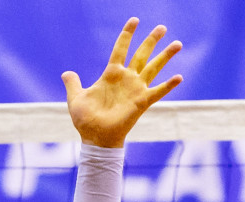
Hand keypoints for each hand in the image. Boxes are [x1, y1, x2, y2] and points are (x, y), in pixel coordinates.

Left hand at [63, 18, 182, 148]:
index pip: (120, 49)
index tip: (135, 20)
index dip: (127, 35)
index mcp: (111, 75)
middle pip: (142, 54)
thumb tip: (66, 73)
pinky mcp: (141, 102)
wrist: (95, 138)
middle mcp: (126, 79)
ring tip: (178, 43)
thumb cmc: (85, 120)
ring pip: (153, 68)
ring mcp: (135, 89)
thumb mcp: (76, 99)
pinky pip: (157, 91)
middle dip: (152, 41)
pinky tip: (179, 77)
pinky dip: (168, 85)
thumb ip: (73, 84)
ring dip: (165, 56)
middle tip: (162, 27)